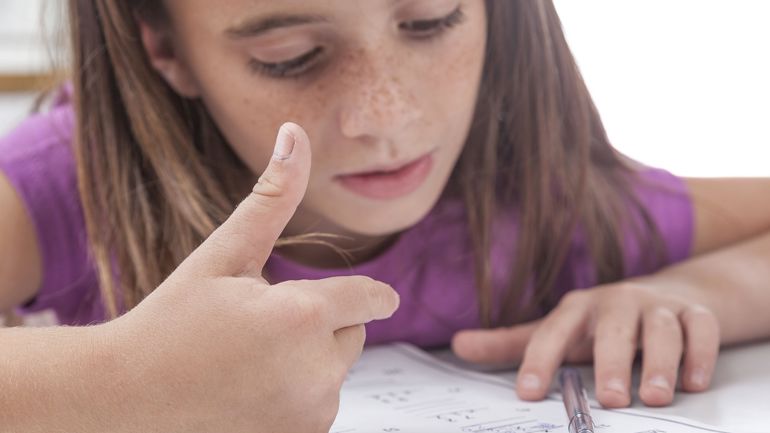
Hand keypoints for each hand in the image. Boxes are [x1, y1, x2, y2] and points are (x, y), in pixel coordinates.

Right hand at [105, 123, 398, 432]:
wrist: (123, 401)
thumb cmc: (169, 322)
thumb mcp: (222, 256)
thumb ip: (272, 197)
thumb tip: (295, 133)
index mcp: (301, 317)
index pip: (372, 299)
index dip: (371, 294)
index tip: (378, 296)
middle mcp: (316, 371)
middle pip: (352, 333)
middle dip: (322, 323)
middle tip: (261, 328)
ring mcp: (309, 414)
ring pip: (337, 369)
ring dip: (311, 359)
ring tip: (250, 361)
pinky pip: (321, 403)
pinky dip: (300, 394)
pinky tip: (252, 392)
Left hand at [451, 281, 718, 407]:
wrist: (664, 297)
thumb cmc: (600, 324)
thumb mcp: (558, 332)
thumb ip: (511, 343)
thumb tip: (457, 345)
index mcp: (577, 308)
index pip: (553, 330)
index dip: (538, 359)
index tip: (527, 392)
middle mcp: (616, 302)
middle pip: (612, 328)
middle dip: (610, 362)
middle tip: (609, 399)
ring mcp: (657, 306)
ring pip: (661, 328)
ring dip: (659, 362)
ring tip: (653, 396)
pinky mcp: (695, 314)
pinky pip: (701, 328)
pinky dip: (700, 354)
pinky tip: (694, 381)